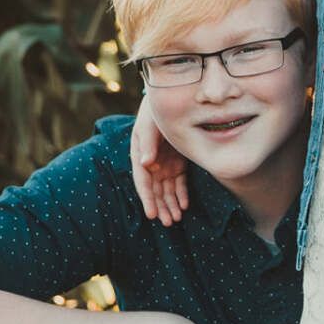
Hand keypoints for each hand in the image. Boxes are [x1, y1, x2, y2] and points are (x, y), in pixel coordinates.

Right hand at [130, 97, 188, 225]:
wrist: (173, 100)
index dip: (147, 198)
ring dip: (170, 204)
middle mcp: (151, 162)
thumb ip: (148, 142)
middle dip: (160, 206)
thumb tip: (145, 163)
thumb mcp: (151, 123)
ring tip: (176, 219)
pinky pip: (178, 182)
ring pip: (166, 189)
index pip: (142, 181)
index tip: (151, 214)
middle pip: (154, 189)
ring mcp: (164, 163)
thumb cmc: (157, 111)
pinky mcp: (177, 162)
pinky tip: (184, 206)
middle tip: (168, 223)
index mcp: (139, 153)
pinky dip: (181, 194)